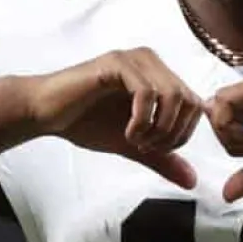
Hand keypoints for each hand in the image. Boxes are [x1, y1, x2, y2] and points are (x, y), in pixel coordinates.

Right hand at [27, 48, 203, 188]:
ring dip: (159, 127)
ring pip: (173, 94)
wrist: (46, 112)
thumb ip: (162, 158)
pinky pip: (147, 92)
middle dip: (173, 133)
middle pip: (190, 100)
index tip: (156, 149)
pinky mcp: (116, 63)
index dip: (183, 134)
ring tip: (136, 140)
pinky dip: (142, 119)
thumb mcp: (134, 144)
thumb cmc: (87, 122)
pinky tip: (127, 132)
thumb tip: (192, 181)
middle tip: (147, 147)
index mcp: (160, 76)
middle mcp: (152, 62)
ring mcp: (134, 60)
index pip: (196, 105)